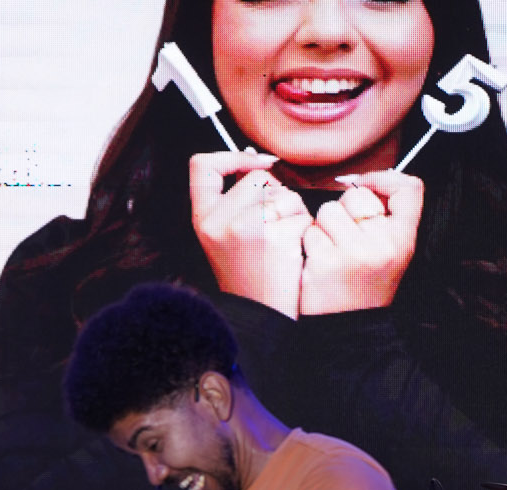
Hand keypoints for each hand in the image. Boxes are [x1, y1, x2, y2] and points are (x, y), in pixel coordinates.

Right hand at [190, 152, 309, 319]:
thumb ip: (234, 199)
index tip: (251, 162)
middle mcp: (219, 222)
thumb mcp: (225, 236)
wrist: (261, 316)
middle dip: (272, 194)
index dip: (229, 157)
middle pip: (255, 177)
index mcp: (203, 220)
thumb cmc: (249, 275)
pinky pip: (299, 212)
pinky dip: (303, 227)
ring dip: (291, 210)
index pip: (202, 166)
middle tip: (270, 227)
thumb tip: (256, 158)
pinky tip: (293, 249)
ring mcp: (246, 228)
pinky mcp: (274, 236)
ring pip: (281, 192)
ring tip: (281, 240)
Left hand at [299, 171, 423, 315]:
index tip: (367, 185)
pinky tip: (319, 264)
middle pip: (358, 196)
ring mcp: (352, 253)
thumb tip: (364, 181)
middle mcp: (382, 245)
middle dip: (346, 212)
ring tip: (332, 253)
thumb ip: (387, 218)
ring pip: (329, 210)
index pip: (409, 189)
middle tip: (347, 241)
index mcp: (403, 242)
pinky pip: (310, 231)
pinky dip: (310, 244)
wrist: (347, 333)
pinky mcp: (324, 261)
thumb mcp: (391, 254)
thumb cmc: (365, 288)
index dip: (385, 179)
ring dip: (324, 228)